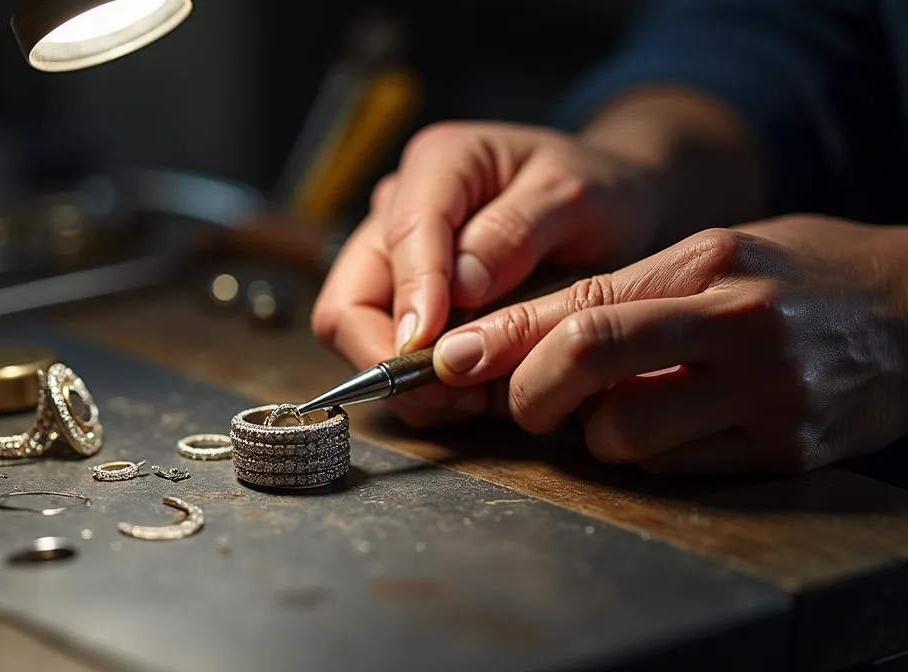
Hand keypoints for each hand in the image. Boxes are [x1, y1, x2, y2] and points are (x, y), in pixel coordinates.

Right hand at [312, 122, 663, 424]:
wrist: (611, 205)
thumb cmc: (596, 191)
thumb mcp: (577, 196)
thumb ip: (516, 231)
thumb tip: (460, 287)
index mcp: (438, 163)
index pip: (402, 235)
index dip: (412, 298)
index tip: (432, 348)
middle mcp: (397, 208)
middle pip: (349, 299)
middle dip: (387, 356)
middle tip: (451, 392)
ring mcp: (394, 259)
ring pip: (358, 335)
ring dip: (405, 380)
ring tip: (473, 397)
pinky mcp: (403, 301)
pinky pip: (388, 354)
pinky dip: (422, 387)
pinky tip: (473, 392)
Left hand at [432, 216, 907, 473]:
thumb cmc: (797, 274)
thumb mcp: (711, 255)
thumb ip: (617, 293)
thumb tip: (511, 335)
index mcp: (709, 266)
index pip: (579, 308)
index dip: (501, 342)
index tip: (447, 362)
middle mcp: (739, 328)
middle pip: (586, 365)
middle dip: (527, 393)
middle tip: (523, 399)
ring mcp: (768, 397)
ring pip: (622, 437)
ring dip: (593, 433)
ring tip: (618, 407)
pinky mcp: (786, 454)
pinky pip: (673, 470)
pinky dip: (646, 455)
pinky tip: (667, 425)